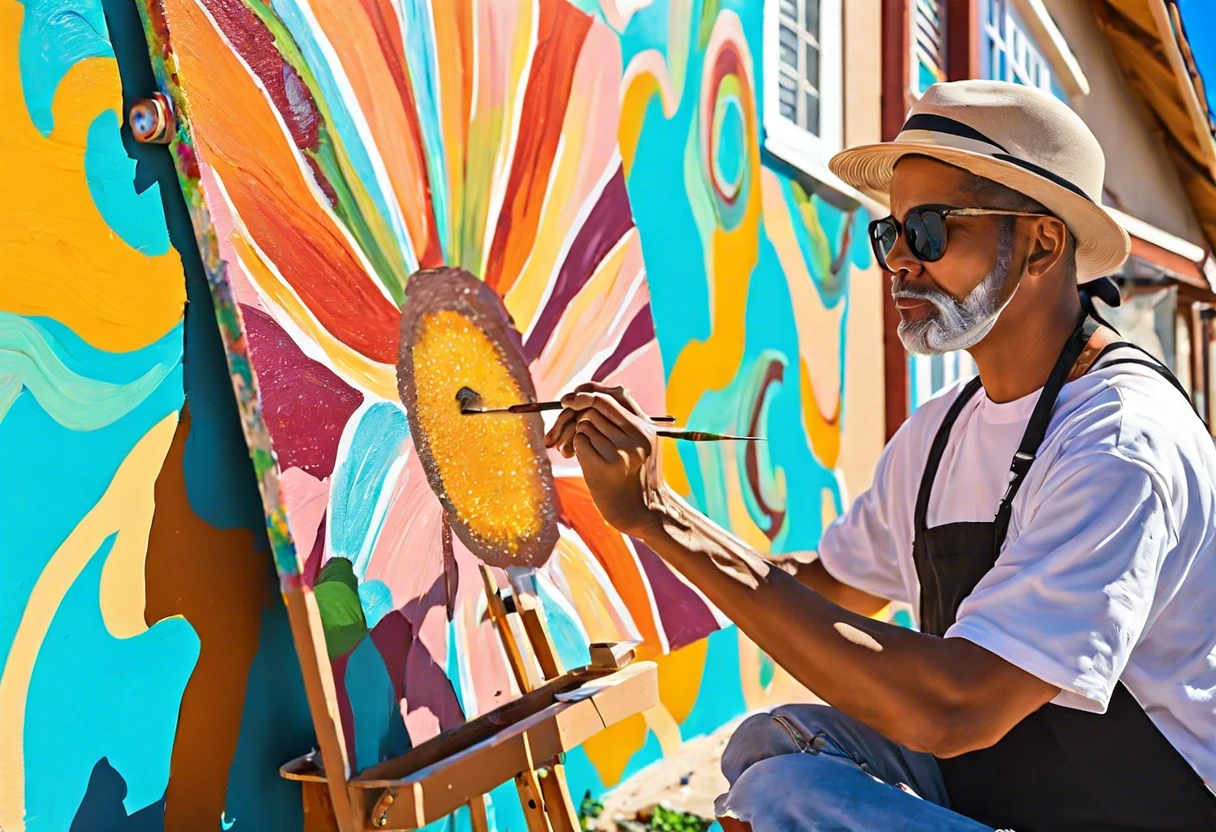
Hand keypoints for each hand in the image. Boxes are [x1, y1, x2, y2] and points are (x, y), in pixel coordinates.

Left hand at [544, 383, 666, 537]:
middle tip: (568, 428)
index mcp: (646, 427)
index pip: (616, 394)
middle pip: (595, 407)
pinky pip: (579, 442)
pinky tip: (590, 464)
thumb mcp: (640, 445)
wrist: (643, 513)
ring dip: (579, 437)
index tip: (572, 396)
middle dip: (576, 415)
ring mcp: (621, 450)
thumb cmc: (635, 477)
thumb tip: (586, 395)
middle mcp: (636, 435)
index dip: (591, 390)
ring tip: (591, 455)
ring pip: (584, 425)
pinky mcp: (604, 466)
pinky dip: (577, 449)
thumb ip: (623, 421)